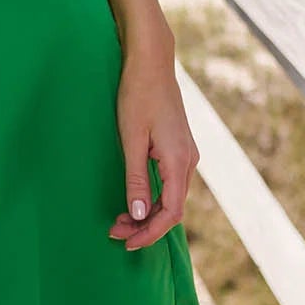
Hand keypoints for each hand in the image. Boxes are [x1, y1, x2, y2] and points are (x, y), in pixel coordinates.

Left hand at [110, 37, 197, 248]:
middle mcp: (189, 160)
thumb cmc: (137, 96)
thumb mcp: (131, 140)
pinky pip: (171, 183)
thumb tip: (140, 216)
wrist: (151, 63)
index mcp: (179, 161)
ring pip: (172, 197)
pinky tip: (136, 200)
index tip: (127, 242)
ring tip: (121, 220)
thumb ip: (136, 180)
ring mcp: (186, 154)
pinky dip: (154, 198)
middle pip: (173, 208)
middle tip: (115, 232)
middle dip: (146, 226)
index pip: (171, 213)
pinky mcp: (179, 148)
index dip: (150, 233)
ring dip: (149, 213)